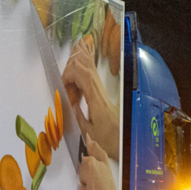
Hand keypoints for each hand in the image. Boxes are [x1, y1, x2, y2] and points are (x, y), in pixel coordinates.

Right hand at [62, 37, 119, 160]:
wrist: (129, 146)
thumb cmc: (110, 143)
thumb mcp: (89, 134)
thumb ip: (77, 117)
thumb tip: (68, 103)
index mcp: (98, 100)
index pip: (83, 76)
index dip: (70, 73)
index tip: (61, 85)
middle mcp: (102, 94)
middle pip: (87, 68)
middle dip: (75, 62)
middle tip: (70, 55)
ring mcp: (104, 94)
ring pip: (92, 71)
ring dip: (83, 60)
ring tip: (80, 43)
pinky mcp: (104, 97)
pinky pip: (94, 77)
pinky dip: (88, 66)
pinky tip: (87, 56)